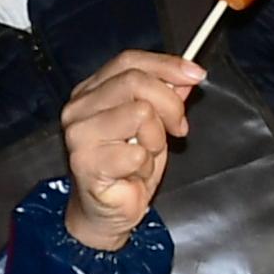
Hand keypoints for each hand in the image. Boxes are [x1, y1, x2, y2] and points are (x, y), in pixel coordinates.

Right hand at [57, 50, 199, 251]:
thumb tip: (185, 76)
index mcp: (90, 92)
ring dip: (155, 140)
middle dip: (169, 106)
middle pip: (136, 82)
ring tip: (144, 155)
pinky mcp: (85, 161)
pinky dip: (145, 166)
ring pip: (140, 114)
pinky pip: (137, 152)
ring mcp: (79, 134)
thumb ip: (165, 97)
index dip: (166, 64)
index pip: (129, 61)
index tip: (195, 75)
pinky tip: (133, 174)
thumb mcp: (154, 125)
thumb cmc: (126, 168)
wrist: (107, 211)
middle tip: (177, 128)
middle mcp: (78, 108)